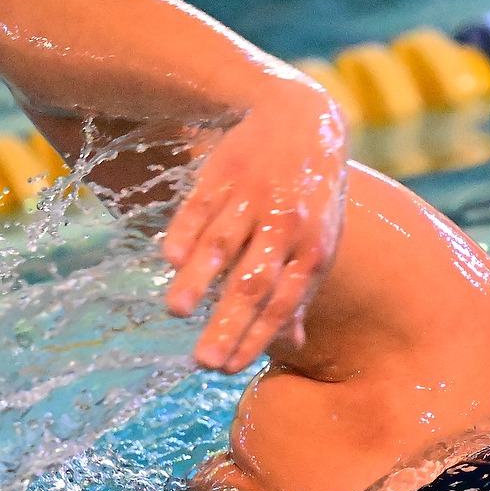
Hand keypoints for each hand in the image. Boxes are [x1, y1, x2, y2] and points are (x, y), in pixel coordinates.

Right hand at [160, 91, 346, 372]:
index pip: (283, 302)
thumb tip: (293, 346)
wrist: (302, 120)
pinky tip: (169, 260)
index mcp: (313, 250)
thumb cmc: (311, 196)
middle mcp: (286, 227)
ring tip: (175, 312)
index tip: (229, 370)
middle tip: (202, 362)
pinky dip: (185, 232)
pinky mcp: (226, 173)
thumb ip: (300, 290)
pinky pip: (202, 206)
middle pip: (253, 281)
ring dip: (198, 279)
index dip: (256, 336)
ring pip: (224, 244)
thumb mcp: (320, 240)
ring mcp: (255, 198)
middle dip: (228, 323)